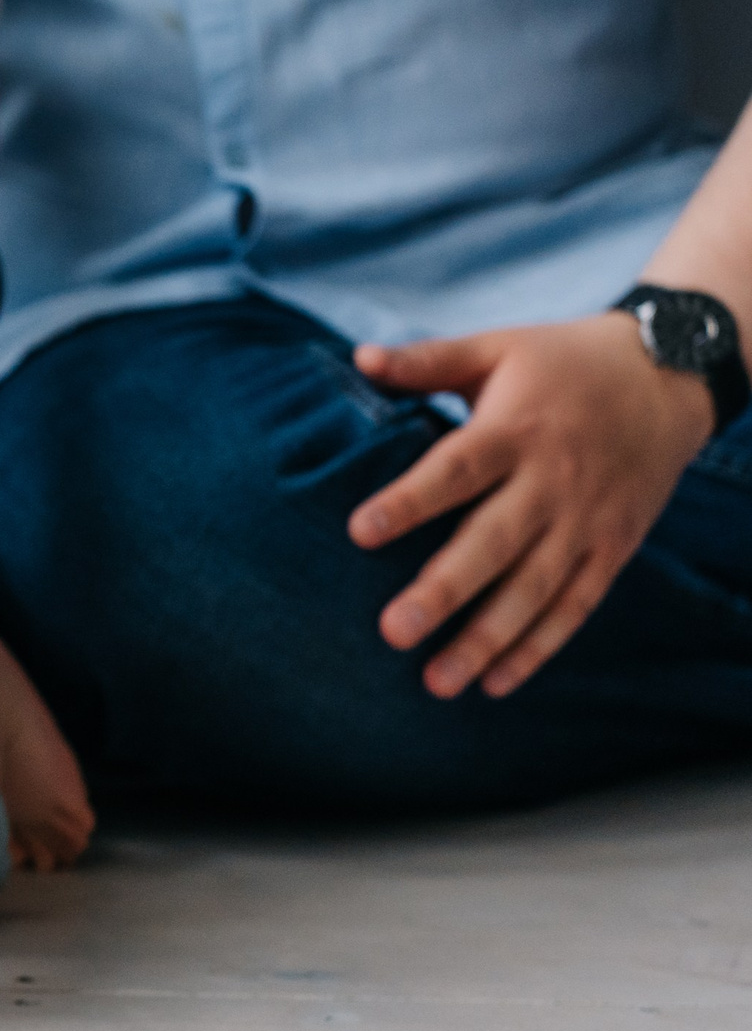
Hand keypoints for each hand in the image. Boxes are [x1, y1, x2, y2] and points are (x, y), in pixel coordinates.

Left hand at [349, 312, 716, 698]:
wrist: (671, 377)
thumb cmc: (562, 363)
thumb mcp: (498, 347)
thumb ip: (427, 360)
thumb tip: (359, 357)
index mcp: (514, 430)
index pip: (455, 470)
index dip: (410, 501)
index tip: (359, 532)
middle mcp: (551, 482)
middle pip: (494, 543)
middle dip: (445, 591)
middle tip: (393, 632)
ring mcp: (585, 522)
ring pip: (535, 589)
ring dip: (487, 639)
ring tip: (437, 682)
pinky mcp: (612, 549)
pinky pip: (575, 606)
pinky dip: (539, 647)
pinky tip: (495, 683)